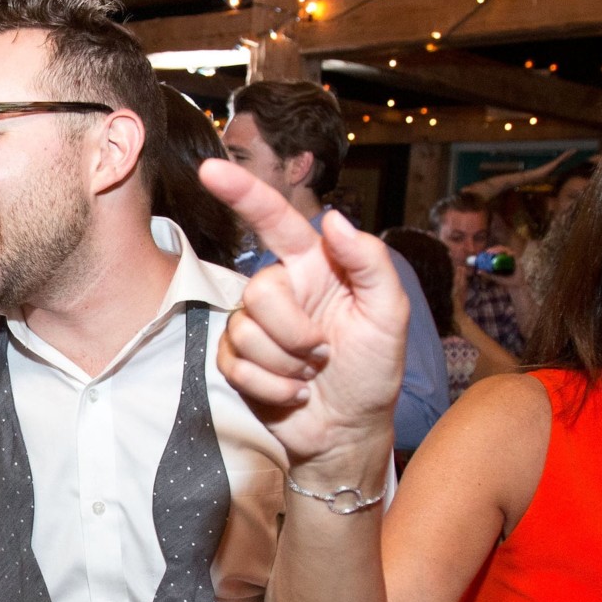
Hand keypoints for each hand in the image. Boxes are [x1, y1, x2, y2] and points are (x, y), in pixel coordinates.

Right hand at [201, 158, 411, 462]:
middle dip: (292, 332)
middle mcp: (282, 291)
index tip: (210, 169)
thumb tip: (334, 220)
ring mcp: (257, 328)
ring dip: (285, 363)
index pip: (274, 221)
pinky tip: (294, 393)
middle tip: (323, 354)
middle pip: (259, 292)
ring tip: (311, 376)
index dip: (243, 193)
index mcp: (315, 268)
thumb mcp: (390, 315)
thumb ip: (370, 263)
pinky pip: (235, 363)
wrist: (351, 432)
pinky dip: (270, 385)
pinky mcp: (239, 362)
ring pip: (244, 330)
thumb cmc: (375, 371)